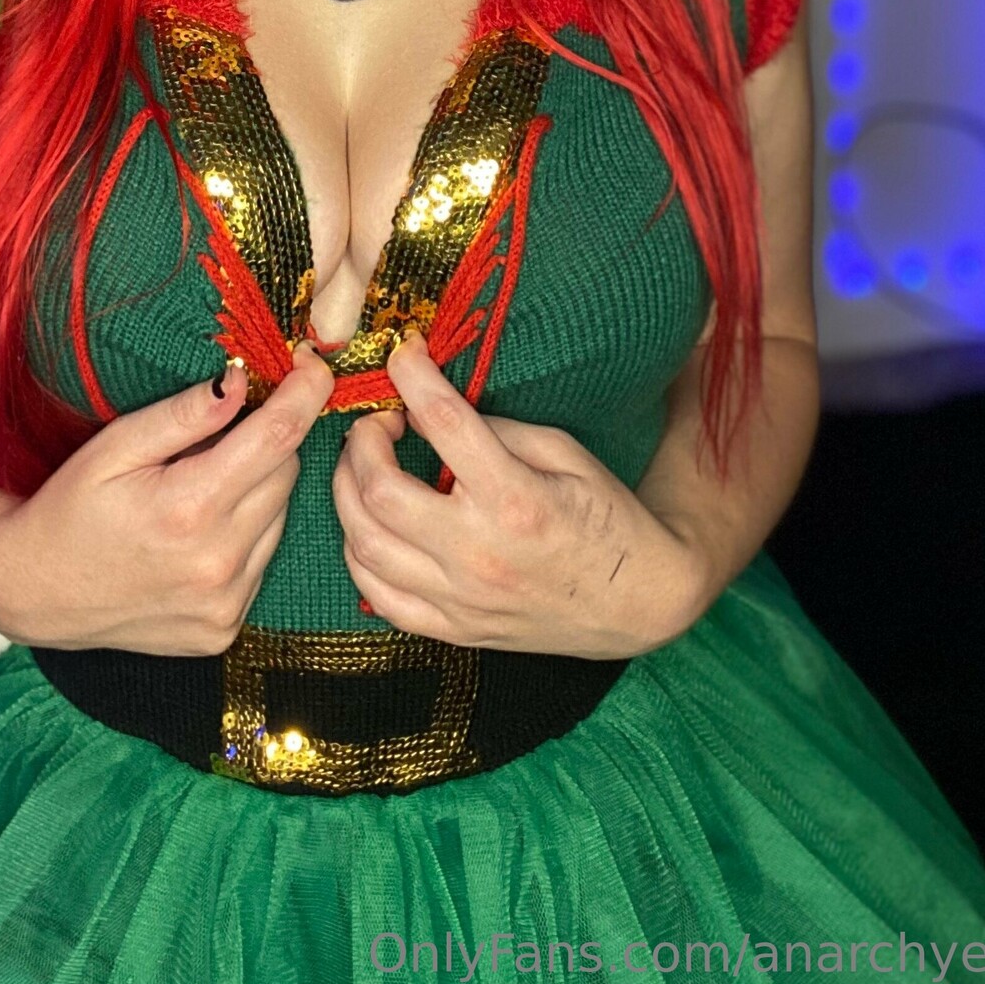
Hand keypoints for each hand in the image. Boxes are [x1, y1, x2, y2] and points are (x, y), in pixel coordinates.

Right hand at [0, 344, 333, 653]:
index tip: (311, 362)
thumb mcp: (116, 447)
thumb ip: (184, 414)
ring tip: (200, 487)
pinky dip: (246, 533)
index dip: (306, 392)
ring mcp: (224, 603)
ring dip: (257, 489)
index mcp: (190, 508)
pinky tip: (200, 531)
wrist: (35, 592)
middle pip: (286, 473)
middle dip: (267, 441)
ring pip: (280, 515)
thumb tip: (242, 381)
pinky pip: (263, 559)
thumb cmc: (71, 508)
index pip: (279, 437)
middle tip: (221, 432)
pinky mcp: (224, 629)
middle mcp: (218, 563)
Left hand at [332, 335, 704, 657]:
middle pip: (379, 490)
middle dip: (362, 442)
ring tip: (363, 468)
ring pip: (364, 545)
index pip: (442, 423)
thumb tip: (434, 412)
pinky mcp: (454, 630)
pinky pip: (379, 596)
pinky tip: (367, 526)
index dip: (412, 377)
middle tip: (377, 423)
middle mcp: (479, 552)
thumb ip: (497, 430)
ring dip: (348, 494)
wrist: (636, 602)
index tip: (402, 354)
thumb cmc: (605, 517)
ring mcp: (462, 598)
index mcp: (515, 499)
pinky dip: (359, 554)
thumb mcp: (565, 453)